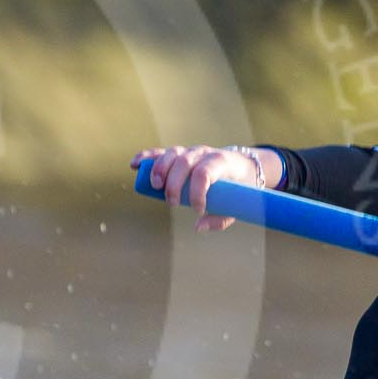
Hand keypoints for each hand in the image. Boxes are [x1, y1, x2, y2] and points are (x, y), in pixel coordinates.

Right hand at [131, 144, 267, 232]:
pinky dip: (147, 157)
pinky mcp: (179, 154)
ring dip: (159, 169)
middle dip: (175, 183)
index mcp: (222, 162)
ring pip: (171, 154)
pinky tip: (135, 165)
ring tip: (155, 187)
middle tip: (172, 203)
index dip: (198, 192)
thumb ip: (219, 218)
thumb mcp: (237, 205)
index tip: (198, 211)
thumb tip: (197, 227)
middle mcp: (204, 153)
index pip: (205, 172)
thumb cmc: (240, 188)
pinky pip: (160, 153)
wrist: (242, 166)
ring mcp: (190, 151)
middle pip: (185, 162)